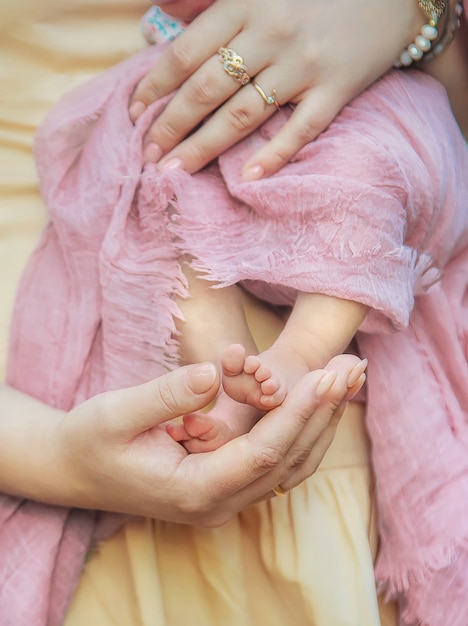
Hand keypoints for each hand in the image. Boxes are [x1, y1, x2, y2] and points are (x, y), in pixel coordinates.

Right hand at [44, 356, 361, 525]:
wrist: (73, 470)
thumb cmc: (91, 440)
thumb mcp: (116, 412)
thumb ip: (166, 395)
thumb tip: (215, 373)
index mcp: (193, 489)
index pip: (263, 452)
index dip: (298, 413)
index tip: (326, 376)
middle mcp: (217, 503)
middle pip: (288, 461)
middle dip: (322, 413)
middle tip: (352, 369)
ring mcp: (223, 499)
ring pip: (289, 466)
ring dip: (319, 422)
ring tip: (346, 380)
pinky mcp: (224, 485)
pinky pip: (275, 462)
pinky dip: (300, 430)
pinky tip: (316, 402)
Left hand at [130, 0, 421, 179]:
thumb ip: (214, 4)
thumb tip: (163, 20)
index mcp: (246, 3)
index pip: (186, 53)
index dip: (154, 86)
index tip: (134, 113)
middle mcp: (271, 34)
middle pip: (206, 89)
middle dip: (171, 125)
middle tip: (148, 156)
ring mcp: (305, 65)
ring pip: (243, 113)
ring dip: (204, 147)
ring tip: (176, 172)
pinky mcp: (336, 89)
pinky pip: (301, 128)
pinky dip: (274, 155)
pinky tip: (247, 179)